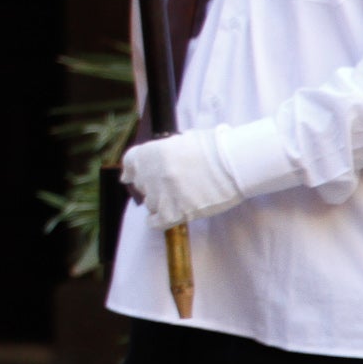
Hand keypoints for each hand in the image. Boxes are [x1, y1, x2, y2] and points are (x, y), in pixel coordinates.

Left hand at [121, 128, 243, 227]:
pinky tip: (169, 217)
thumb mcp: (182, 141)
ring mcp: (160, 194)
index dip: (132, 171)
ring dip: (161, 203)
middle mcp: (149, 174)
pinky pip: (156, 222)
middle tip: (171, 187)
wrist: (233, 162)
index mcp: (150, 153)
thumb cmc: (214, 148)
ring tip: (181, 199)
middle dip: (153, 187)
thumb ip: (164, 151)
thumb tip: (154, 157)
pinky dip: (160, 221)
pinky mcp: (173, 212)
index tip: (131, 176)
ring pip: (151, 204)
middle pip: (142, 185)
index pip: (129, 163)